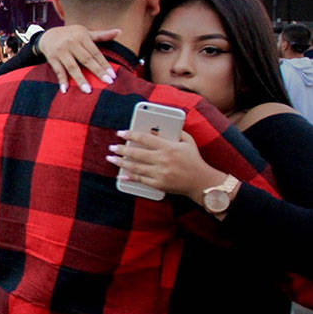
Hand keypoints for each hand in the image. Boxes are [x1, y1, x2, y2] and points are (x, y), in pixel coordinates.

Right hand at [37, 25, 120, 93]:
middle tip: (107, 82)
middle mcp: (71, 43)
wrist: (47, 36)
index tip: (112, 75)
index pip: (95, 53)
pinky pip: (58, 71)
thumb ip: (101, 35)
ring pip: (72, 67)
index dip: (104, 64)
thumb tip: (119, 32)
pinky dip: (62, 80)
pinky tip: (65, 90)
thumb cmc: (70, 35)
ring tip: (88, 91)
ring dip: (80, 79)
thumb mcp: (84, 33)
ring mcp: (61, 51)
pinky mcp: (52, 58)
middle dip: (97, 71)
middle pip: (86, 60)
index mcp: (82, 37)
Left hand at [106, 130, 222, 200]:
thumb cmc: (194, 159)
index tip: (120, 133)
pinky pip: (140, 180)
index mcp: (169, 147)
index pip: (144, 138)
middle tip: (111, 147)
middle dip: (121, 149)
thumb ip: (174, 132)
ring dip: (120, 162)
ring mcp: (160, 173)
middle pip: (136, 153)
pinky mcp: (159, 184)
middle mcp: (163, 160)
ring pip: (135, 167)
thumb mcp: (187, 142)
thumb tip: (155, 129)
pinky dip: (129, 177)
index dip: (130, 134)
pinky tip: (120, 175)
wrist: (202, 182)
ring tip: (111, 158)